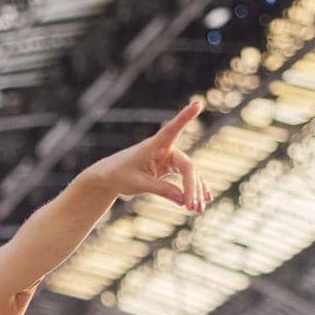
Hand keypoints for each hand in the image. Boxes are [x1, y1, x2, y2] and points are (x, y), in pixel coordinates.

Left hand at [85, 100, 209, 212]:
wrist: (110, 177)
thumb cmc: (120, 175)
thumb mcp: (138, 184)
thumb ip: (161, 189)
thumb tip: (184, 200)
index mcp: (155, 145)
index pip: (173, 129)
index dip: (185, 117)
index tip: (197, 104)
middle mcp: (166, 149)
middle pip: (187, 166)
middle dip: (192, 186)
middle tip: (193, 207)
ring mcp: (170, 158)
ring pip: (189, 174)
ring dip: (194, 192)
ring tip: (197, 211)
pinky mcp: (170, 167)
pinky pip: (186, 178)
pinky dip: (193, 189)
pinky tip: (205, 200)